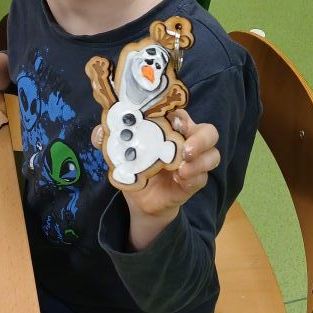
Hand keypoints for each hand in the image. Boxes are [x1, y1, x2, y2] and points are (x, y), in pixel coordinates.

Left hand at [96, 110, 220, 248]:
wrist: (141, 199)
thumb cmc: (135, 166)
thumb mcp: (119, 151)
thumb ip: (108, 139)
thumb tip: (99, 133)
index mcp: (171, 126)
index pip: (183, 113)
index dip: (181, 114)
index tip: (173, 119)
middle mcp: (188, 140)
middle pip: (209, 131)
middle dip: (201, 138)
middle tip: (186, 148)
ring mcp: (194, 162)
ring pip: (213, 154)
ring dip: (201, 160)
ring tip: (182, 169)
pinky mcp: (195, 181)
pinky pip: (203, 178)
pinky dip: (194, 178)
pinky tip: (180, 180)